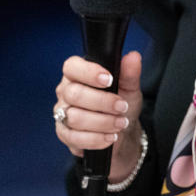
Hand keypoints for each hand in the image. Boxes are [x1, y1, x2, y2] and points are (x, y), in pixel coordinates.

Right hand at [55, 52, 142, 183]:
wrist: (122, 132)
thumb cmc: (121, 104)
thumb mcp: (129, 88)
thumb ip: (130, 73)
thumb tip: (133, 57)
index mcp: (77, 75)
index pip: (72, 67)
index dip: (89, 72)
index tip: (109, 79)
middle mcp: (65, 92)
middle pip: (74, 94)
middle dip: (102, 102)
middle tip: (122, 106)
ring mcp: (62, 113)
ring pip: (75, 117)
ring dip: (102, 122)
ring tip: (120, 123)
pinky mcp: (64, 134)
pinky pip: (74, 138)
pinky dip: (96, 139)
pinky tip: (110, 137)